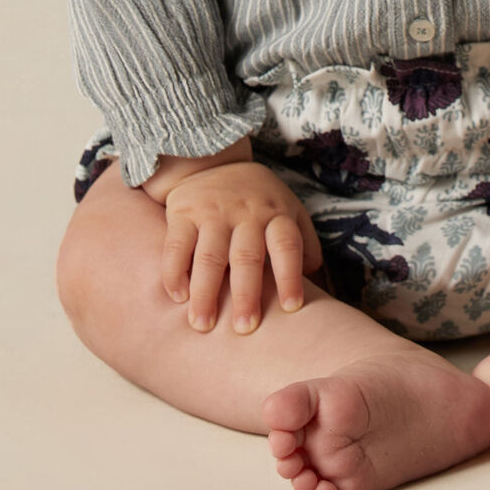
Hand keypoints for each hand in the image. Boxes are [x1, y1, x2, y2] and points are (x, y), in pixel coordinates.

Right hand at [159, 160, 322, 334]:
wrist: (210, 161)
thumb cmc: (257, 198)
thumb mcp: (287, 207)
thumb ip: (304, 239)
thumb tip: (314, 275)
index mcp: (276, 213)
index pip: (287, 245)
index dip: (290, 276)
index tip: (291, 308)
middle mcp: (246, 212)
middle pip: (247, 257)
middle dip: (246, 294)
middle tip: (244, 328)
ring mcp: (213, 212)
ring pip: (210, 256)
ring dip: (205, 292)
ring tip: (202, 324)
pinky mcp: (183, 213)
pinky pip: (177, 246)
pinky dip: (175, 272)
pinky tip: (177, 296)